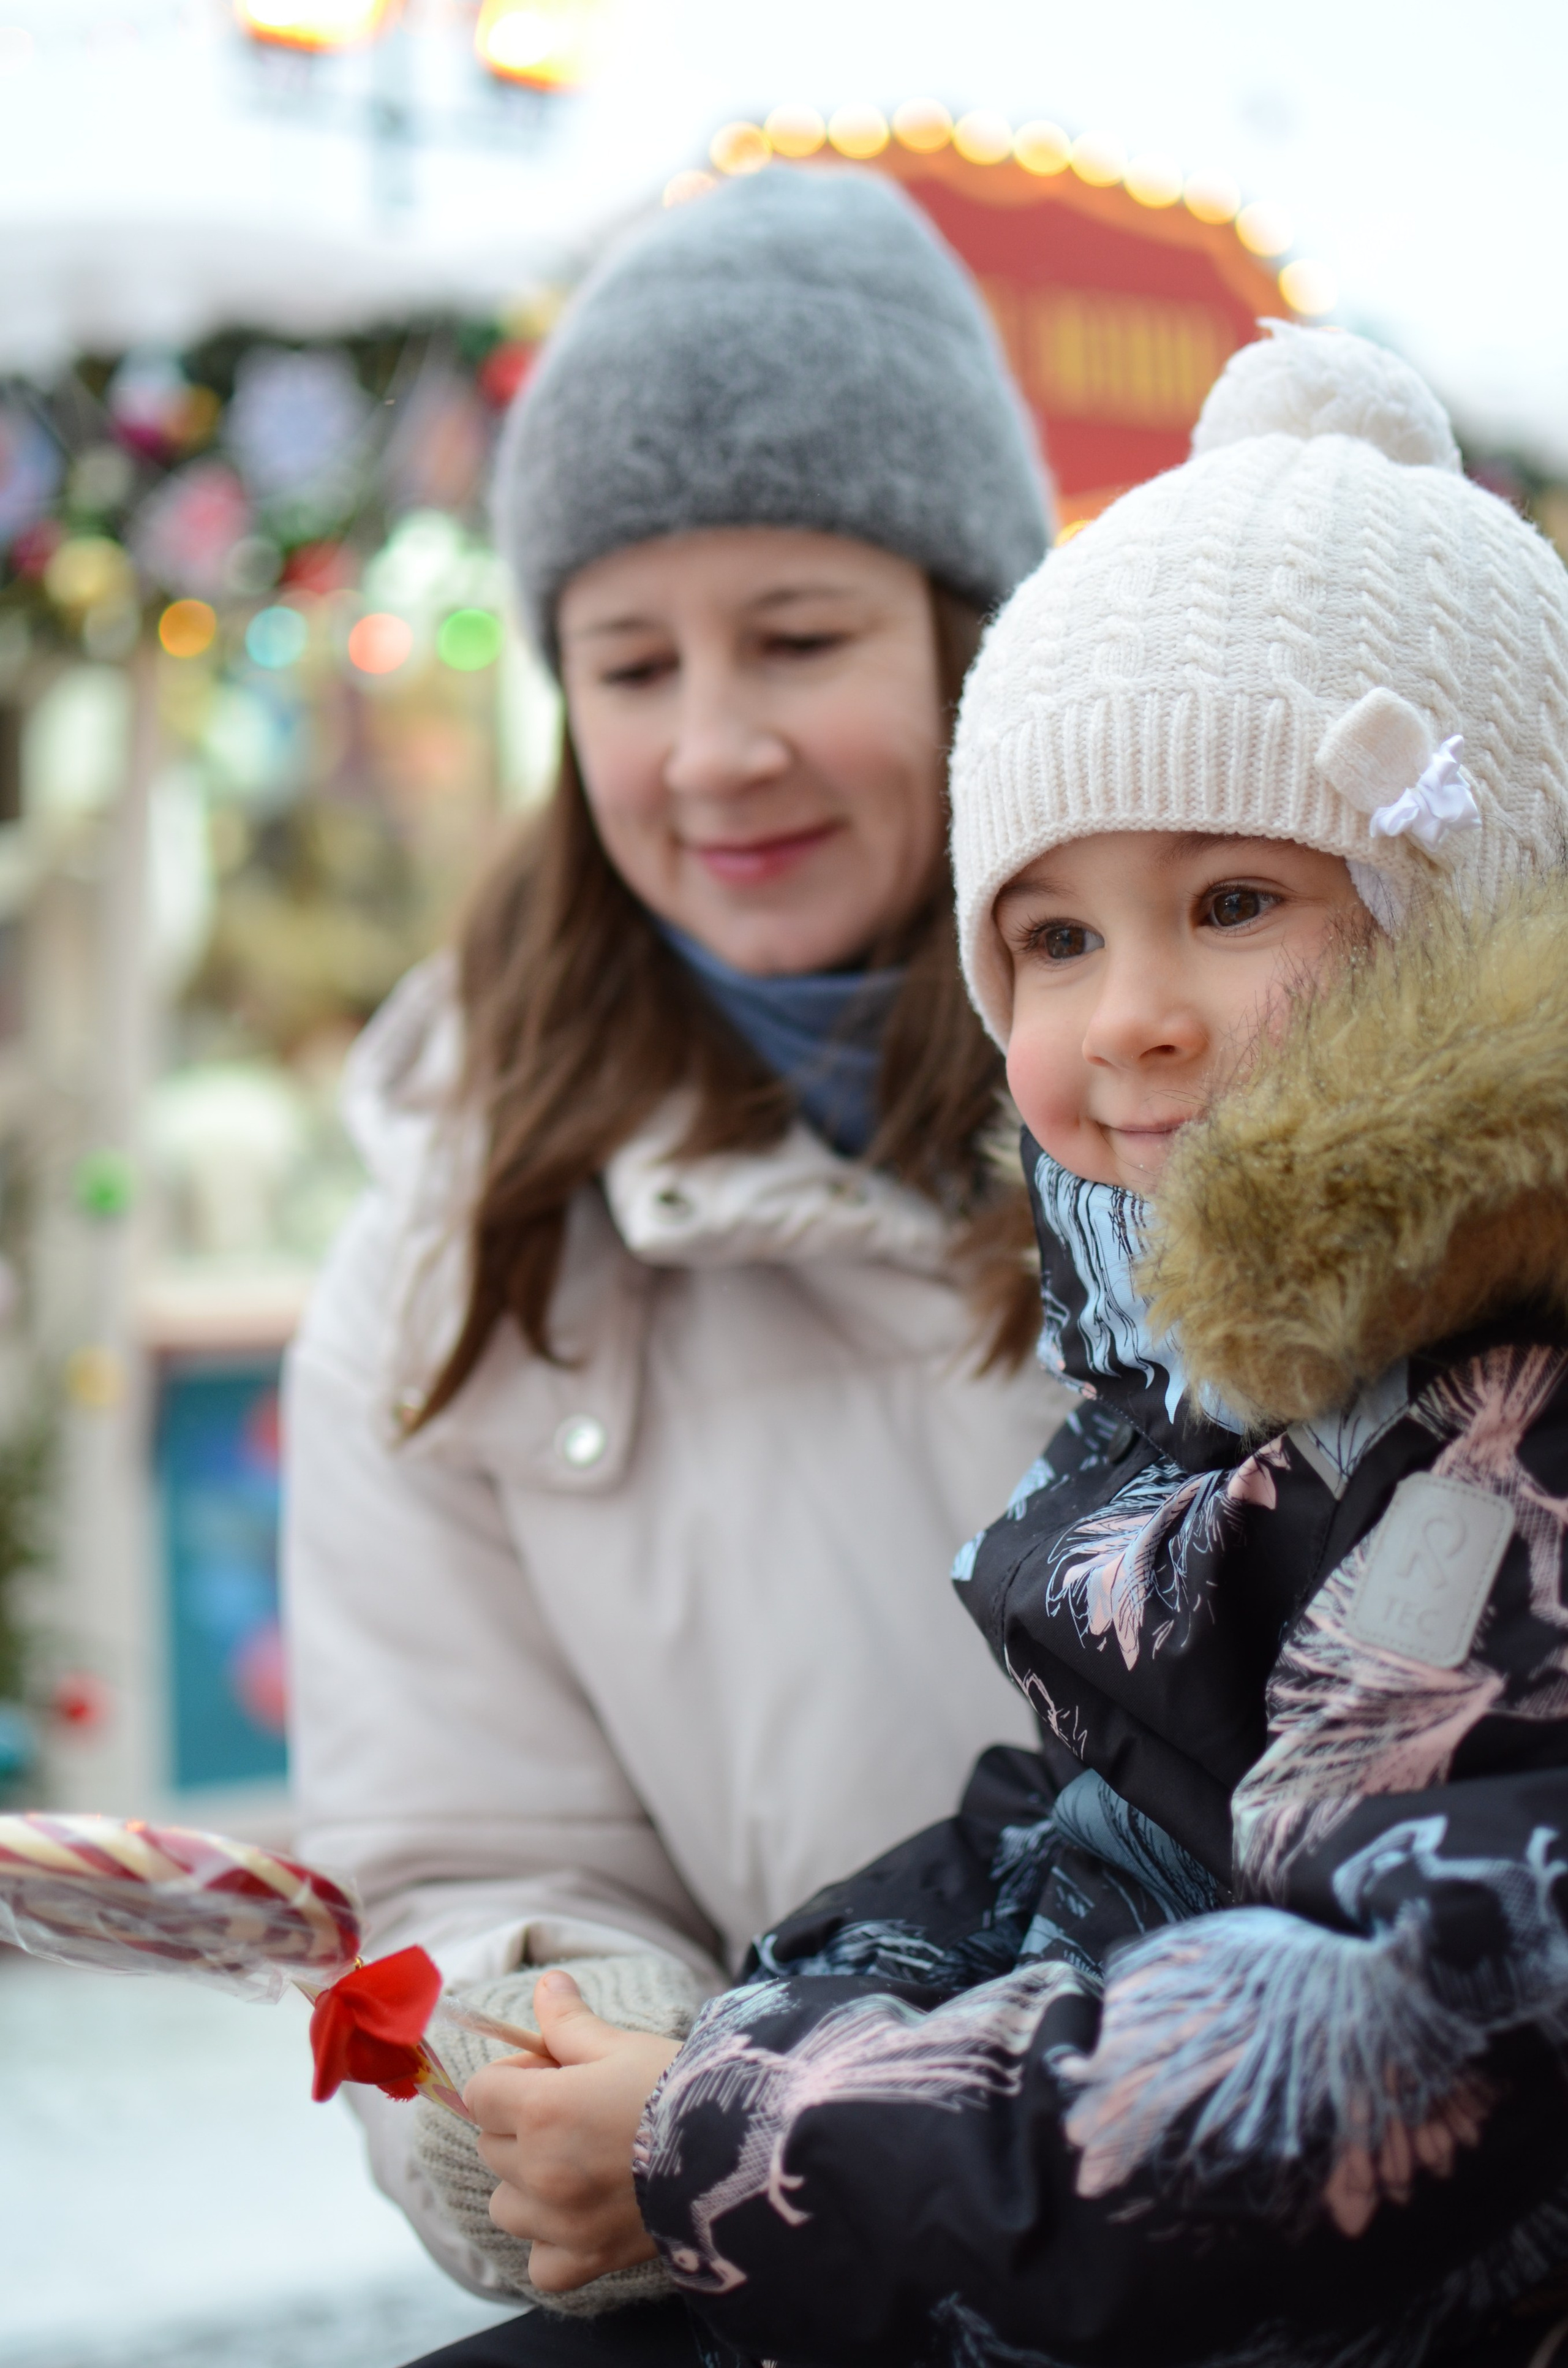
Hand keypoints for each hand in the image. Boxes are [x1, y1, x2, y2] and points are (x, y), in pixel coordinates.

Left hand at [465, 1969, 680, 2291]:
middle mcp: (540, 2169)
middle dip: (520, 2125)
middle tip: (573, 2113)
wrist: (740, 2150)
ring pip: (505, 2205)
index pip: (480, 2093)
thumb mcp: (622, 2045)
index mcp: (542, 2108)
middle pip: (491, 2145)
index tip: (548, 2074)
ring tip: (575, 2166)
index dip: (510, 2078)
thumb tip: (545, 1985)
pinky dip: (550, 2243)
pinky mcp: (588, 2260)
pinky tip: (579, 2217)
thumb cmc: (680, 2088)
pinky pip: (539, 2263)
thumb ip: (570, 2022)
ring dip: (527, 2185)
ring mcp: (561, 2222)